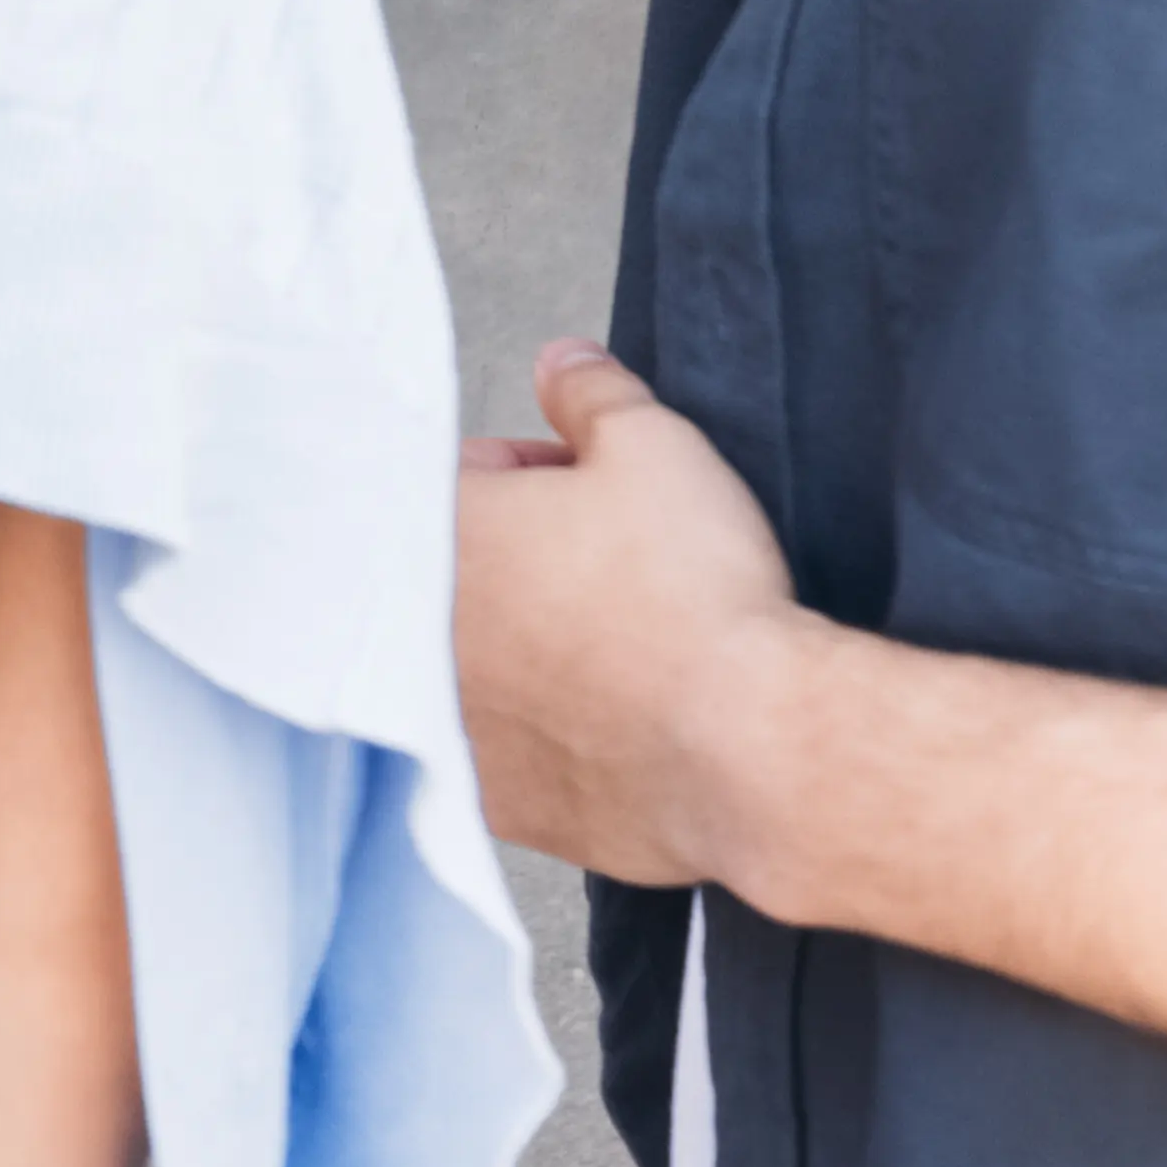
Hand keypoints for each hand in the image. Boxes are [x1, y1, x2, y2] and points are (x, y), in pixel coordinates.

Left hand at [460, 340, 829, 896]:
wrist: (751, 750)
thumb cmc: (696, 606)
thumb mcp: (656, 450)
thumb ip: (594, 395)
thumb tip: (566, 364)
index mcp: (434, 534)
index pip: (462, 479)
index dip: (538, 477)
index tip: (588, 496)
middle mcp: (415, 633)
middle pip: (466, 571)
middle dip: (530, 560)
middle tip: (611, 569)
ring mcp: (446, 726)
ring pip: (481, 663)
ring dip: (536, 648)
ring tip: (624, 650)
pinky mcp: (493, 802)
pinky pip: (508, 750)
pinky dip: (550, 731)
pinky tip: (616, 720)